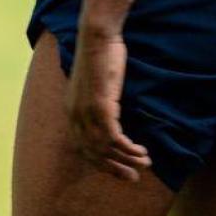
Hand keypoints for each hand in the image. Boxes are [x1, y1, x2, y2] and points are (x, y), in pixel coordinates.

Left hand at [66, 27, 153, 181]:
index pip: (83, 148)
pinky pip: (114, 138)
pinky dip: (128, 149)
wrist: (97, 37)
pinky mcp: (100, 108)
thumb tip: (108, 110)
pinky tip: (141, 151)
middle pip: (93, 154)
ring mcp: (86, 113)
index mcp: (71, 112)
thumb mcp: (96, 82)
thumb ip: (98, 99)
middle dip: (114, 169)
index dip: (102, 162)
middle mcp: (75, 117)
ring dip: (126, 160)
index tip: (119, 170)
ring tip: (144, 164)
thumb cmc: (100, 55)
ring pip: (105, 149)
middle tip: (133, 178)